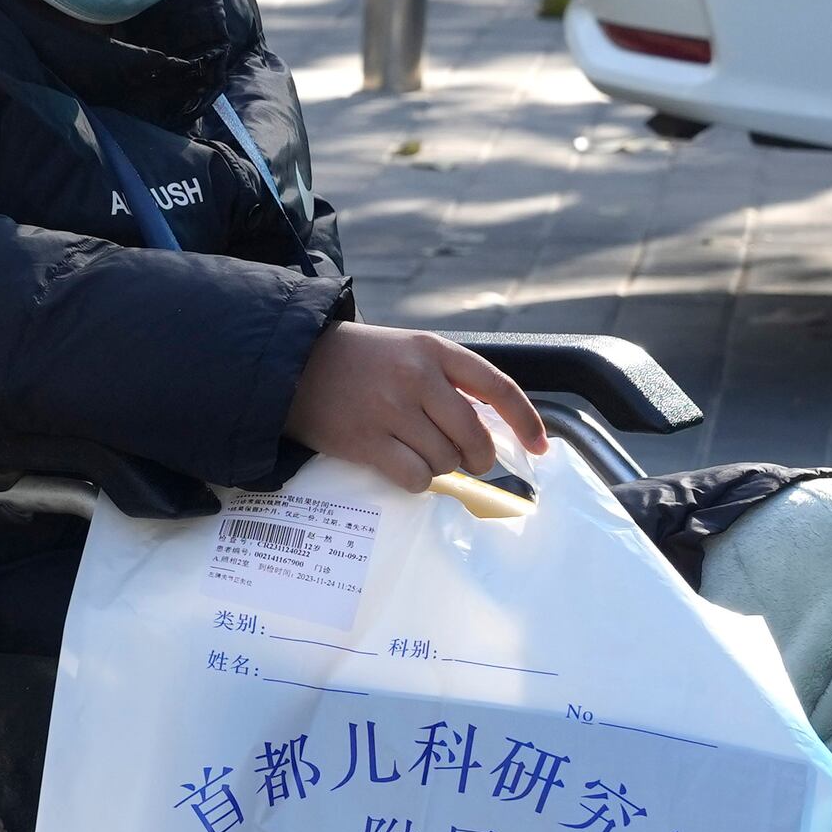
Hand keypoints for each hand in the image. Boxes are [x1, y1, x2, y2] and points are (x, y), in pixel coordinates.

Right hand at [288, 324, 556, 489]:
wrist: (291, 363)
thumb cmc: (357, 361)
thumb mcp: (406, 350)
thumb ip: (446, 381)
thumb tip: (489, 430)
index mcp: (433, 350)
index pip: (497, 387)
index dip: (526, 421)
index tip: (540, 447)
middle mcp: (416, 378)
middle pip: (474, 436)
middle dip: (478, 458)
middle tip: (468, 461)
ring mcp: (390, 411)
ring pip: (445, 460)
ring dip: (441, 468)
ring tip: (419, 454)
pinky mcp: (366, 442)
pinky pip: (414, 476)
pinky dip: (417, 481)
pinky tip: (404, 469)